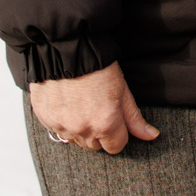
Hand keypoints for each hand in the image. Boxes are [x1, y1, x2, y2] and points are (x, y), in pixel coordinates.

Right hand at [30, 63, 159, 154]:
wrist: (66, 47)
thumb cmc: (97, 65)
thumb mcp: (122, 90)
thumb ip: (134, 118)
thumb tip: (151, 135)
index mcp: (105, 123)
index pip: (116, 147)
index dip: (118, 134)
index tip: (114, 120)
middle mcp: (81, 128)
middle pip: (95, 146)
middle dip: (98, 133)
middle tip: (97, 108)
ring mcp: (60, 124)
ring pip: (75, 140)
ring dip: (79, 128)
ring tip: (80, 104)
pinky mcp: (44, 118)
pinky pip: (57, 129)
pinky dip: (62, 121)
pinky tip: (66, 102)